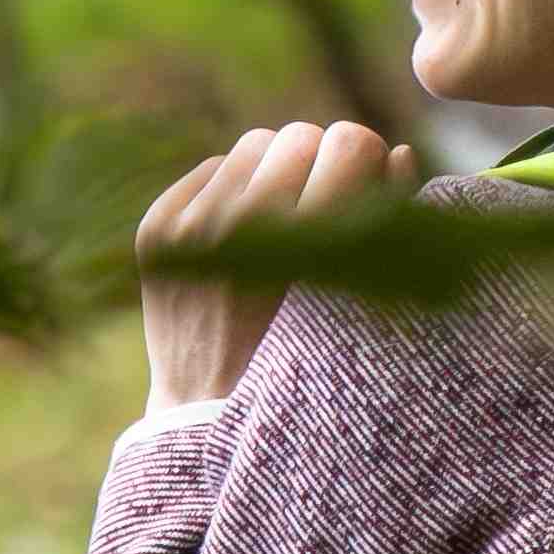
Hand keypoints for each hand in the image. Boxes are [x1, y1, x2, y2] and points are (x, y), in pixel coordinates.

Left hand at [133, 119, 404, 416]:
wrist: (210, 416)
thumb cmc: (310, 360)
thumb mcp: (366, 300)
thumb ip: (391, 221)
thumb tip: (397, 151)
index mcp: (307, 246)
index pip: (351, 142)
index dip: (368, 162)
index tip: (368, 189)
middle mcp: (242, 230)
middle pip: (301, 136)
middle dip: (321, 166)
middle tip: (324, 210)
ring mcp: (190, 229)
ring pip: (255, 144)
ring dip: (276, 173)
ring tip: (284, 223)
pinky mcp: (157, 230)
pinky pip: (213, 167)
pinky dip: (234, 191)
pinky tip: (244, 237)